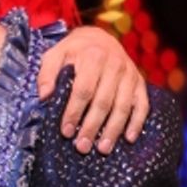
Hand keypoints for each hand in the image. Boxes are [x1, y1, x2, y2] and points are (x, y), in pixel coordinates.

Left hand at [38, 24, 148, 154]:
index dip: (74, 112)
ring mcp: (130, 75)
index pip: (83, 90)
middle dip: (92, 126)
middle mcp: (115, 66)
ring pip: (123, 106)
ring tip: (102, 149)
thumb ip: (47, 74)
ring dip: (113, 130)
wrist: (99, 37)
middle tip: (82, 147)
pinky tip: (128, 138)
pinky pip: (142, 105)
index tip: (66, 131)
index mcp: (93, 57)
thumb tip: (44, 96)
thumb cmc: (73, 50)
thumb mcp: (55, 54)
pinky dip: (137, 122)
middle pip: (104, 102)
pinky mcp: (140, 82)